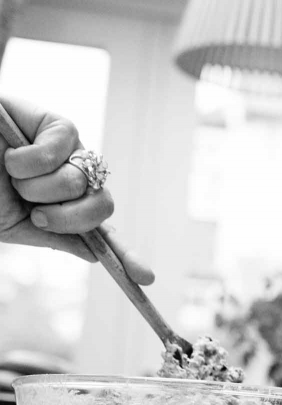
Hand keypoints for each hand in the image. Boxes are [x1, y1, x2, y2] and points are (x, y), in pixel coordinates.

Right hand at [0, 96, 153, 284]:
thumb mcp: (12, 224)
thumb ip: (52, 236)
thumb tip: (93, 254)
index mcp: (62, 207)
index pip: (101, 231)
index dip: (126, 254)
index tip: (146, 278)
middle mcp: (72, 179)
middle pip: (102, 207)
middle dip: (67, 217)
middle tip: (35, 211)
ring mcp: (69, 152)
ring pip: (80, 181)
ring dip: (38, 187)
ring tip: (12, 176)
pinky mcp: (58, 126)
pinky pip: (61, 149)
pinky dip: (29, 160)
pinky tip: (11, 154)